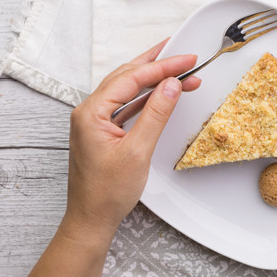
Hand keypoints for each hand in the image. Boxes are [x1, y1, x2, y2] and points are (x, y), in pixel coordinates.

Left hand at [64, 39, 200, 241]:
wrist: (91, 220)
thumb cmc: (106, 193)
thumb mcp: (138, 151)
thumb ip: (155, 114)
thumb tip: (171, 85)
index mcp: (91, 112)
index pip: (132, 78)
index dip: (162, 66)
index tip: (186, 59)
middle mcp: (90, 112)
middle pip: (128, 76)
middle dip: (159, 65)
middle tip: (185, 56)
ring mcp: (95, 121)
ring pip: (128, 89)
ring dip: (155, 80)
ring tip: (179, 70)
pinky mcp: (104, 131)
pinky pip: (127, 105)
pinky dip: (147, 97)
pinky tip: (163, 94)